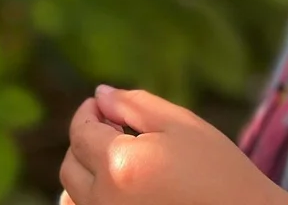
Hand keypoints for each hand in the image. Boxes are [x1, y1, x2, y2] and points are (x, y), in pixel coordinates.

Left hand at [59, 85, 287, 204]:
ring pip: (74, 197)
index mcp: (119, 164)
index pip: (80, 132)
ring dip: (86, 172)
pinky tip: (121, 186)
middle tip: (114, 128)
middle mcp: (105, 202)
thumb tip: (100, 94)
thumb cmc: (218, 169)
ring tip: (118, 157)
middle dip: (85, 141)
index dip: (87, 112)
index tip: (101, 104)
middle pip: (70, 167)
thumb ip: (134, 104)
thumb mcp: (180, 124)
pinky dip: (92, 200)